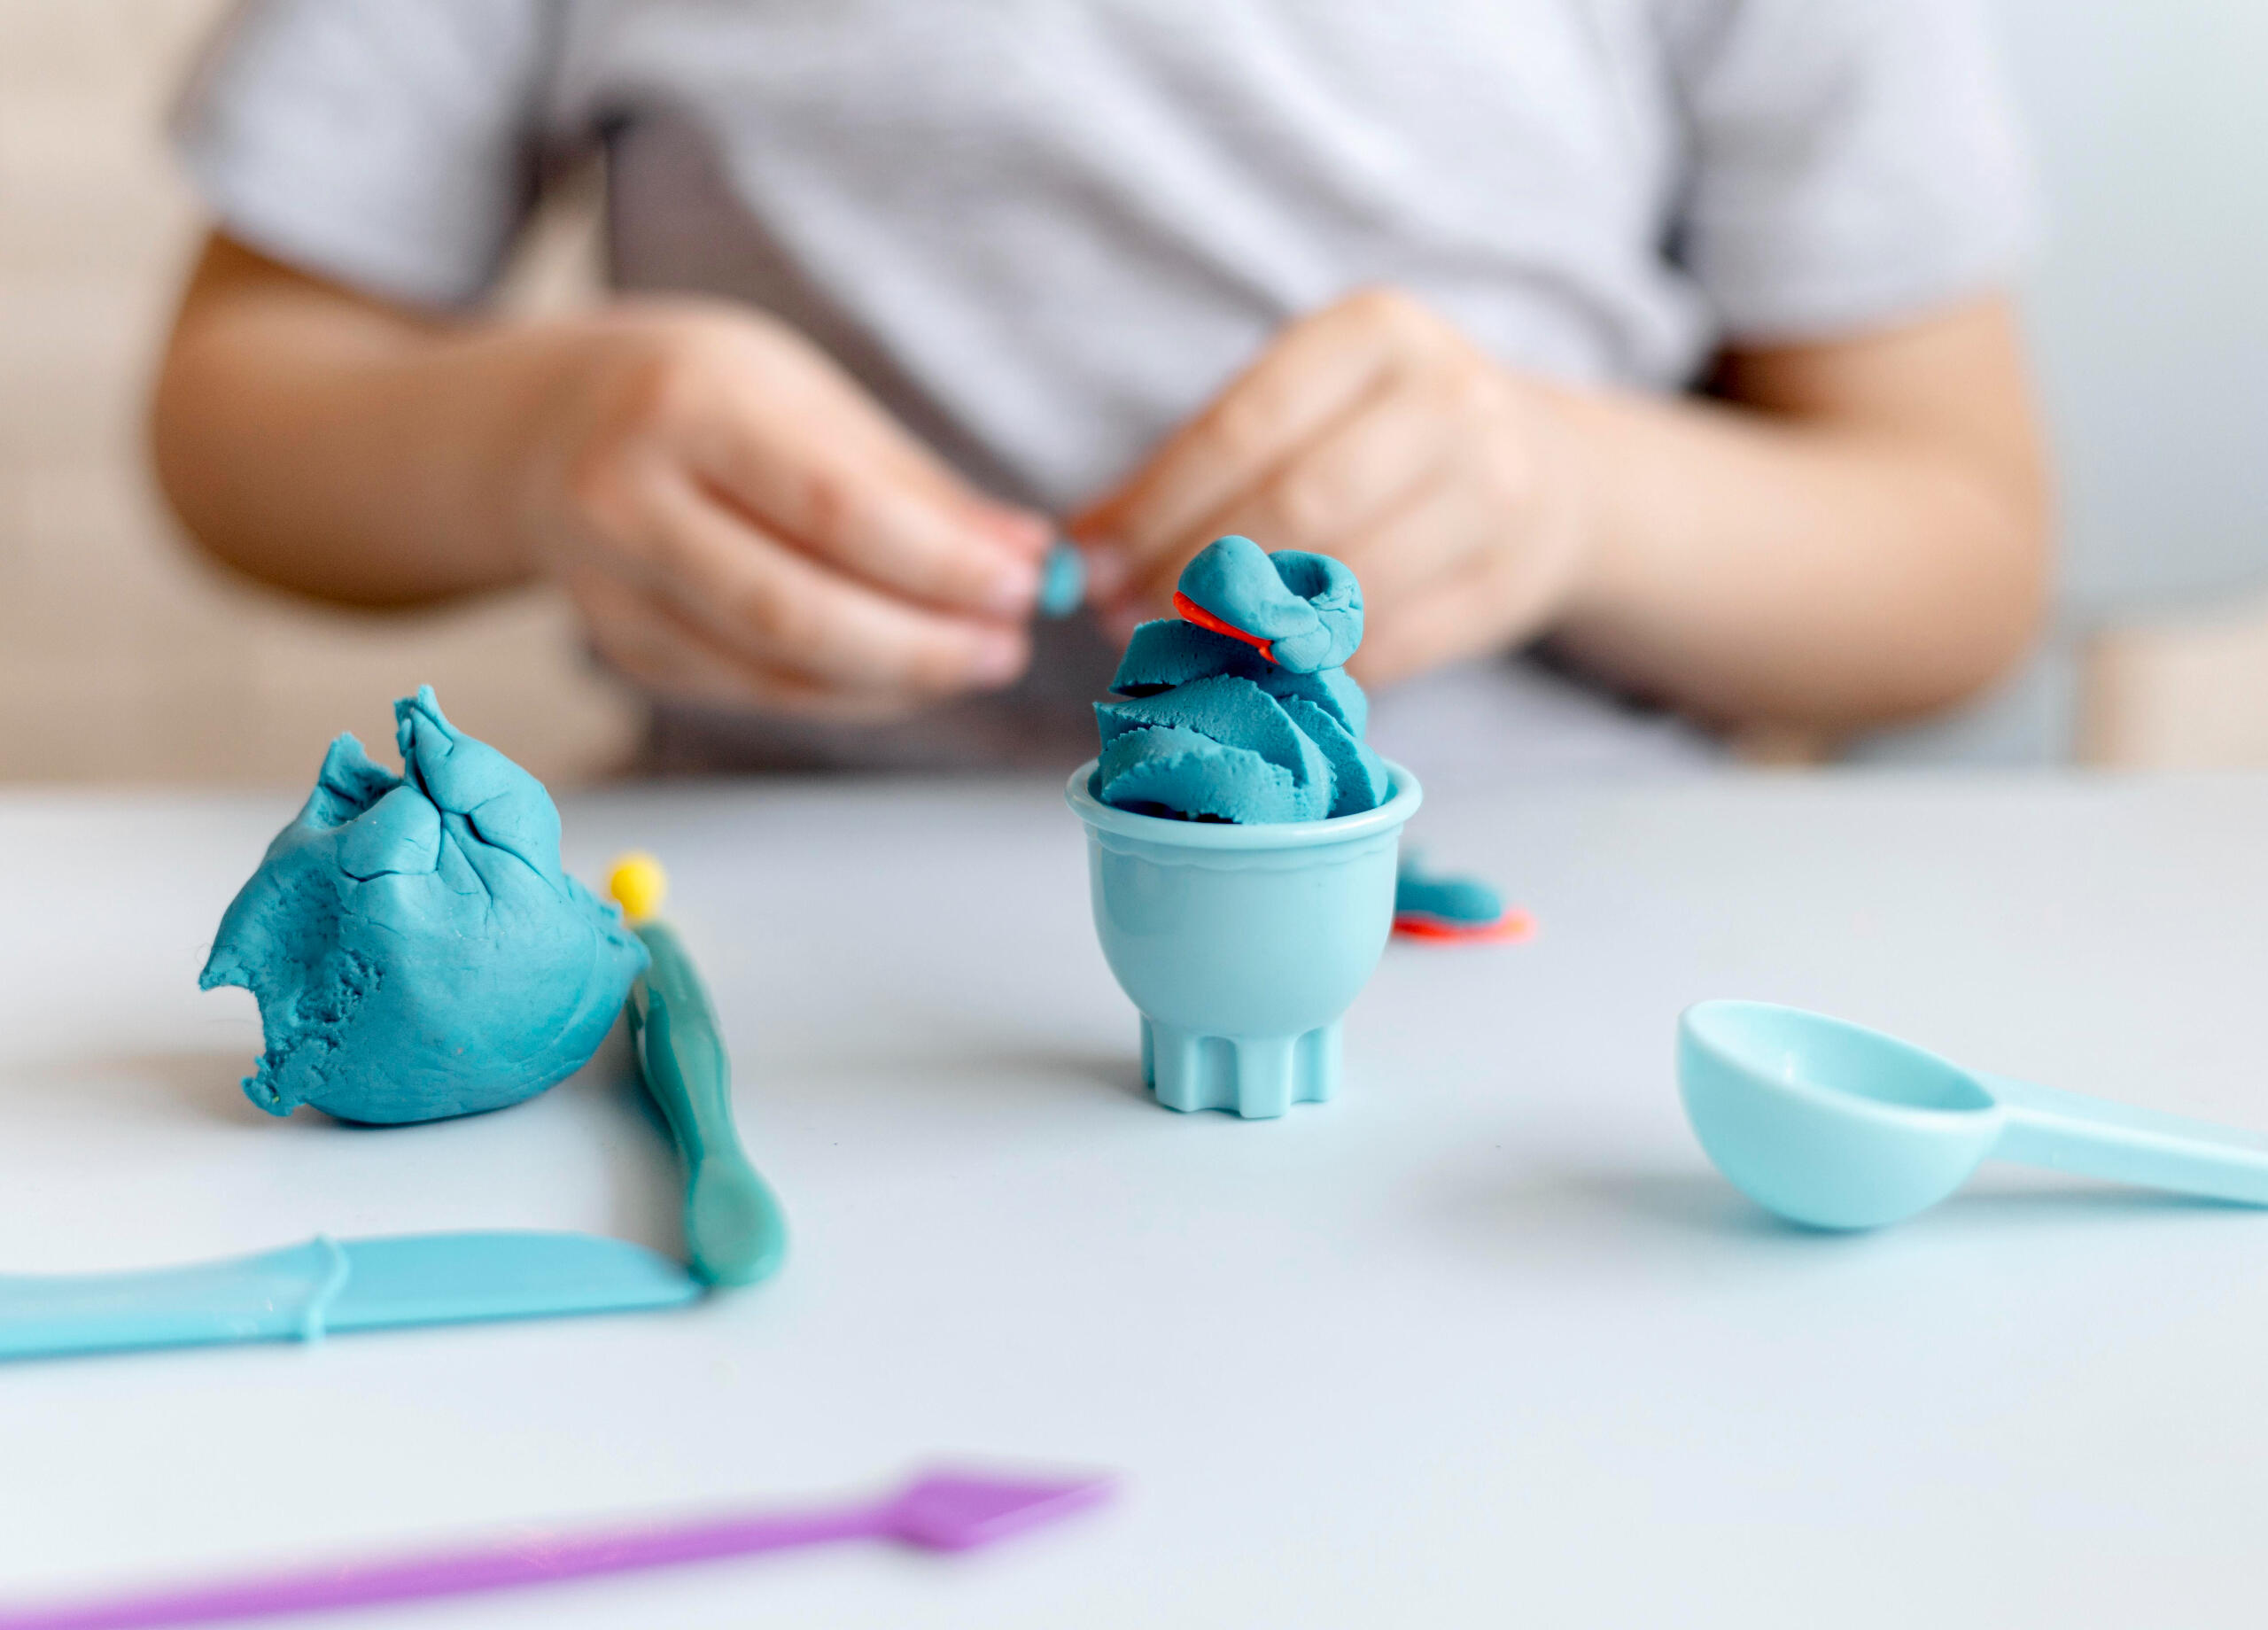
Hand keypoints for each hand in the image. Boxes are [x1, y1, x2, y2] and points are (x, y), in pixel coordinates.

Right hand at [507, 300, 1051, 719]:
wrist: (548, 423)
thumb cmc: (702, 393)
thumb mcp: (804, 396)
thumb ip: (915, 484)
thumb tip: (1029, 555)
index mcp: (681, 407)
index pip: (830, 509)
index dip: (936, 564)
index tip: (1020, 585)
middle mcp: (625, 500)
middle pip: (794, 612)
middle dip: (921, 646)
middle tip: (1008, 649)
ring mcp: (609, 589)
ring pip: (773, 672)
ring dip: (893, 682)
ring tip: (974, 659)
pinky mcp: (622, 649)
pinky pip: (752, 692)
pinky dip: (843, 693)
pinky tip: (903, 674)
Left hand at [1070, 288, 1593, 685]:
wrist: (1549, 478)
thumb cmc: (1378, 439)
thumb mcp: (1297, 411)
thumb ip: (1190, 468)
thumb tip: (1074, 553)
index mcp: (1376, 333)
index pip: (1244, 429)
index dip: (1157, 509)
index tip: (1091, 569)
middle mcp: (1448, 400)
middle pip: (1295, 506)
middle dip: (1191, 575)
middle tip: (1123, 619)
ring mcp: (1493, 493)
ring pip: (1344, 583)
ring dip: (1243, 633)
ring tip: (1179, 647)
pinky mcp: (1507, 585)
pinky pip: (1386, 646)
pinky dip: (1310, 667)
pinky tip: (1260, 669)